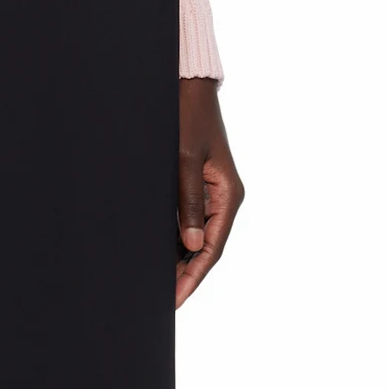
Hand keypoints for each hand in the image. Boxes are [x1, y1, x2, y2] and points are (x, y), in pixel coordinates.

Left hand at [175, 78, 243, 308]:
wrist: (187, 88)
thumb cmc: (186, 118)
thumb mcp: (183, 160)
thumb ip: (188, 204)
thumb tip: (191, 245)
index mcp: (228, 195)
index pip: (212, 247)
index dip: (194, 275)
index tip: (176, 299)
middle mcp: (224, 198)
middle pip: (206, 248)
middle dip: (186, 275)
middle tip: (164, 301)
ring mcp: (212, 194)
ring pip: (197, 238)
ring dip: (180, 261)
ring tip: (160, 286)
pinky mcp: (197, 188)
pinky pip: (188, 223)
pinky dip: (175, 242)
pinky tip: (159, 256)